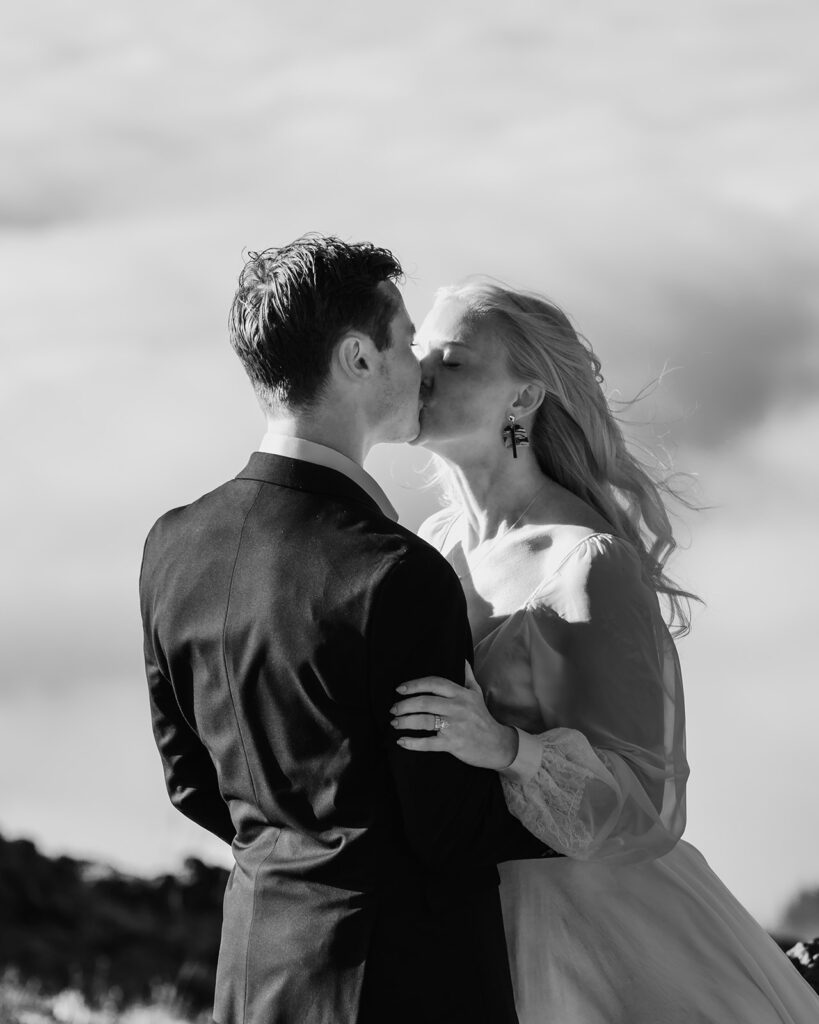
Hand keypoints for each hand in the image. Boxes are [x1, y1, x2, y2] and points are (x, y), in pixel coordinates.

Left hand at [389, 661, 518, 769]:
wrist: (497, 745)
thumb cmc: (483, 718)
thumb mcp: (477, 694)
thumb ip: (468, 676)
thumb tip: (463, 660)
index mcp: (461, 694)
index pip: (434, 683)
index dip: (415, 684)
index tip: (400, 689)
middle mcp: (457, 707)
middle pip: (425, 702)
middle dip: (404, 705)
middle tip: (393, 709)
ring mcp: (455, 725)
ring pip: (424, 720)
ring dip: (405, 721)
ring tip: (395, 723)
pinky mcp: (453, 743)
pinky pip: (428, 742)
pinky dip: (413, 742)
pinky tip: (401, 741)